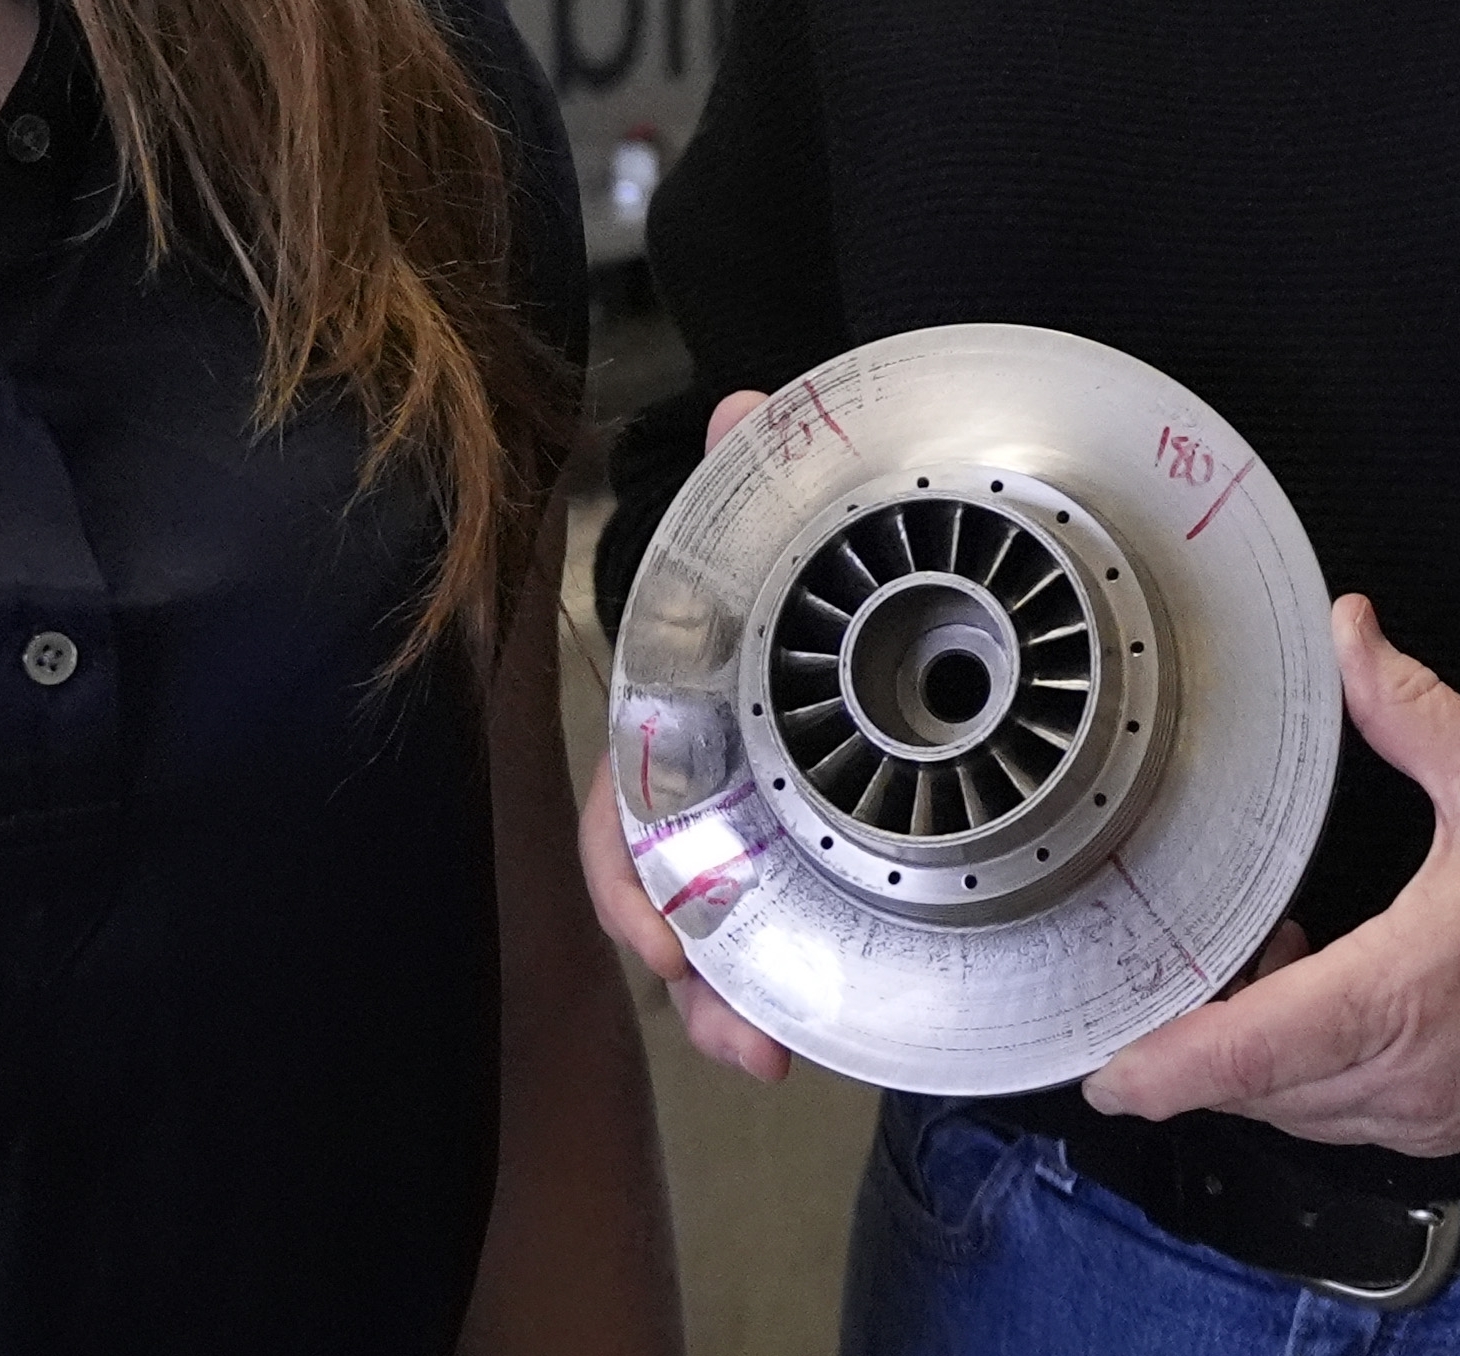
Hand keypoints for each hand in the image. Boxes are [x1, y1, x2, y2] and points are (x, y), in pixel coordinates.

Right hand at [574, 390, 792, 1081]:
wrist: (840, 612)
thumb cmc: (773, 588)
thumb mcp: (762, 536)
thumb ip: (744, 480)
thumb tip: (742, 405)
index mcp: (667, 729)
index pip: (620, 816)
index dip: (632, 879)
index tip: (664, 936)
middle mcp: (684, 798)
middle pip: (660, 908)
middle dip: (691, 979)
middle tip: (744, 1035)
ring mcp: (731, 845)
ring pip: (706, 947)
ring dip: (728, 1009)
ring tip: (772, 1055)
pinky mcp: (786, 876)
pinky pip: (760, 952)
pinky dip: (769, 999)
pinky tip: (801, 1041)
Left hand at [1079, 596, 1459, 1157]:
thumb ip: (1407, 709)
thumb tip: (1351, 634)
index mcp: (1400, 992)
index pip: (1249, 1053)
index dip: (1164, 1067)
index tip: (1103, 1069)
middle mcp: (1407, 1074)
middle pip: (1256, 1092)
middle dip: (1195, 1049)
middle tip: (1156, 982)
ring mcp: (1433, 1113)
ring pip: (1300, 1111)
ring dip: (1256, 1059)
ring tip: (1248, 968)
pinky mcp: (1458, 1125)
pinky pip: (1351, 1115)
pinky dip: (1312, 1072)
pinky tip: (1316, 994)